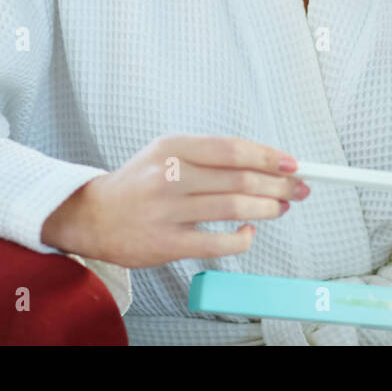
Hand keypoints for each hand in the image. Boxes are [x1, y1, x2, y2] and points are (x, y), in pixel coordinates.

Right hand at [40, 134, 308, 267]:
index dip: (269, 157)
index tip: (293, 164)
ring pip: (233, 207)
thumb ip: (211, 154)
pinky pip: (217, 242)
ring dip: (268, 208)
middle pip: (240, 179)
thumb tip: (266, 162)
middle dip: (279, 184)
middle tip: (299, 188)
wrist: (91, 216)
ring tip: (282, 207)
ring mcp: (167, 210)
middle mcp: (170, 175)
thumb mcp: (168, 152)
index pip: (233, 149)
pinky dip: (242, 238)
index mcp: (173, 147)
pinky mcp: (165, 243)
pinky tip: (250, 232)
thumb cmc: (141, 182)